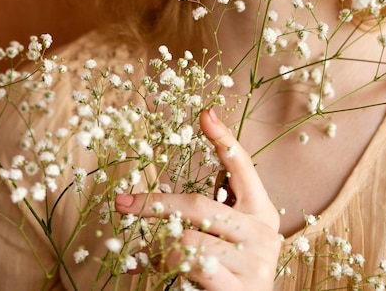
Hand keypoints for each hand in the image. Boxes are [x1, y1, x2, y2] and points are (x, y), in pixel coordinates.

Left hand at [115, 107, 280, 289]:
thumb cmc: (231, 273)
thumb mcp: (227, 237)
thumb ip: (210, 213)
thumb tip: (164, 197)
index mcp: (261, 211)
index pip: (242, 166)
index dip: (223, 138)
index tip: (205, 113)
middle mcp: (264, 232)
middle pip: (198, 204)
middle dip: (155, 203)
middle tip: (122, 202)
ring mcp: (255, 262)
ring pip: (187, 239)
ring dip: (158, 247)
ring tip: (150, 255)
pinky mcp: (241, 289)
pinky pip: (190, 265)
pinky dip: (163, 265)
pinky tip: (151, 268)